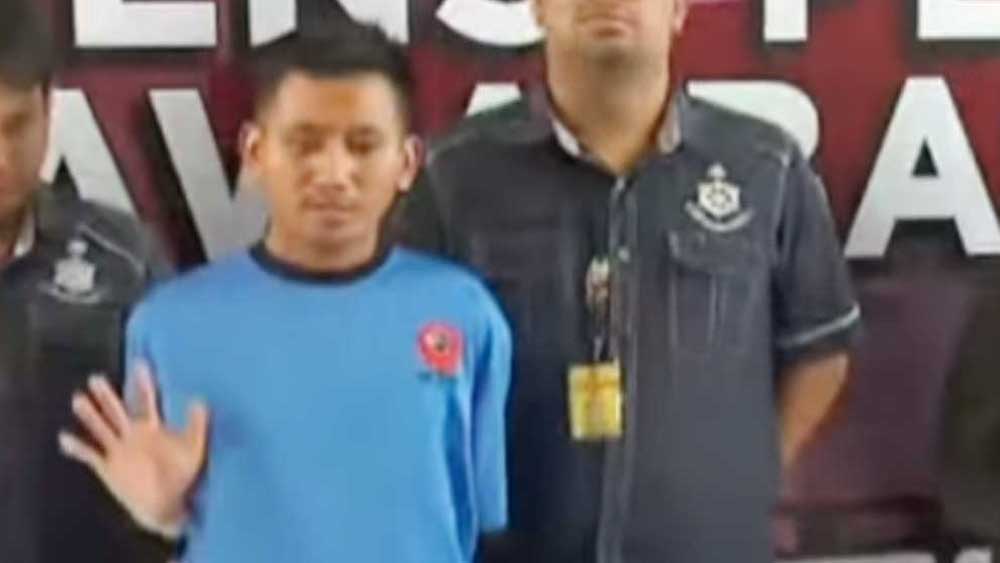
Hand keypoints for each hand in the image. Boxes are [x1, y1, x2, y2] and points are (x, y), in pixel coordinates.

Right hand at [58, 364, 209, 537]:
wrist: (165, 504)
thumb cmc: (181, 476)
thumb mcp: (193, 449)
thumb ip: (197, 425)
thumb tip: (199, 400)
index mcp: (152, 428)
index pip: (147, 401)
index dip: (144, 384)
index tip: (140, 364)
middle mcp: (132, 435)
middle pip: (117, 411)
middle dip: (107, 396)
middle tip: (96, 378)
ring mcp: (118, 450)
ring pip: (101, 428)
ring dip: (90, 415)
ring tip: (78, 399)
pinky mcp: (107, 467)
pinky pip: (90, 455)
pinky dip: (77, 447)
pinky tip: (64, 437)